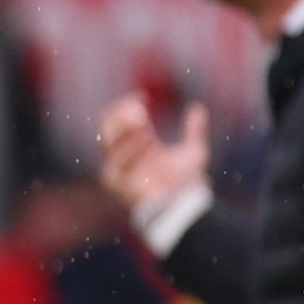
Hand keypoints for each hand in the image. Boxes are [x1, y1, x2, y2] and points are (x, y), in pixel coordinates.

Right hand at [96, 98, 209, 215]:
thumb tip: (198, 108)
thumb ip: (194, 131)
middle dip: (120, 114)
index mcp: (134, 144)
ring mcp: (115, 168)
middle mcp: (120, 154)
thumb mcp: (194, 152)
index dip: (125, 105)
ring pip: (108, 141)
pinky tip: (147, 138)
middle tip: (139, 109)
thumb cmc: (185, 182)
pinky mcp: (116, 182)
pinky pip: (117, 162)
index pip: (116, 118)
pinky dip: (131, 148)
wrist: (182, 206)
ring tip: (142, 120)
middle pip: (106, 126)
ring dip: (125, 129)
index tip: (143, 97)